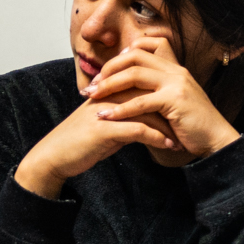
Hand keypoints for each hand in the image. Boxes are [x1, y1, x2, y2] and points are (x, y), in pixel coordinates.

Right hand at [14, 92, 178, 199]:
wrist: (54, 156)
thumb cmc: (81, 141)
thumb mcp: (107, 123)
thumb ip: (126, 114)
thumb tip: (149, 117)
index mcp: (110, 91)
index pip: (145, 86)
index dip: (166, 100)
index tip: (183, 115)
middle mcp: (109, 96)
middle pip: (150, 96)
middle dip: (172, 112)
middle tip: (189, 126)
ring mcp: (106, 111)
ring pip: (147, 112)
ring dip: (168, 127)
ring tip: (182, 139)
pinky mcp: (104, 129)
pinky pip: (138, 130)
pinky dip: (157, 138)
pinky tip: (168, 146)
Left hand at [83, 37, 241, 164]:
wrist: (216, 138)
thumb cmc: (193, 124)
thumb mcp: (175, 100)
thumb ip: (157, 90)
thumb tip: (130, 89)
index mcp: (176, 68)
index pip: (147, 45)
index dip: (123, 54)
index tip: (108, 70)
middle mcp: (176, 71)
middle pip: (134, 57)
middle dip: (108, 70)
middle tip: (92, 85)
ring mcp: (176, 84)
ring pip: (134, 75)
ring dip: (108, 86)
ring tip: (92, 97)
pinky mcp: (175, 101)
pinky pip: (140, 102)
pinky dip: (120, 109)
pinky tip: (106, 116)